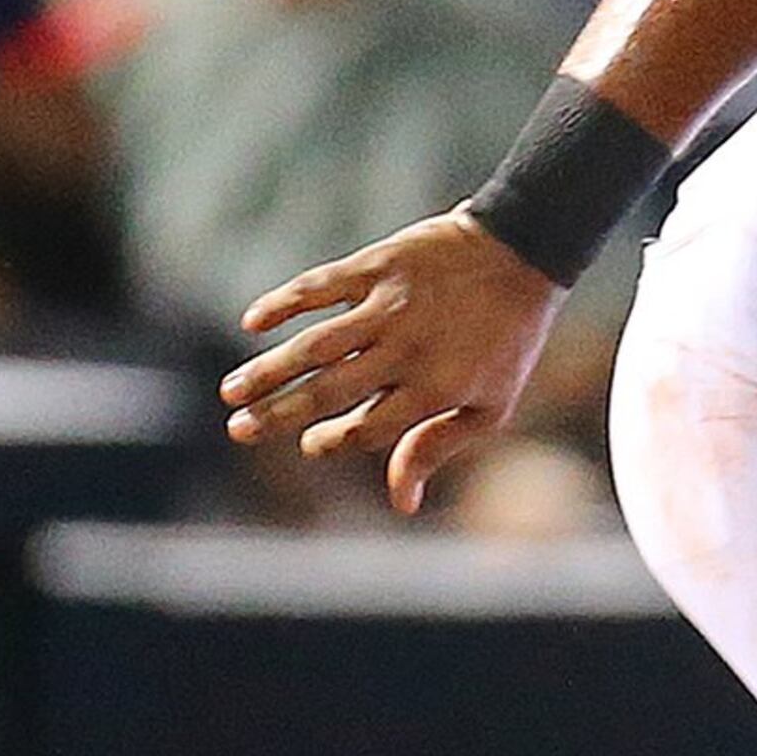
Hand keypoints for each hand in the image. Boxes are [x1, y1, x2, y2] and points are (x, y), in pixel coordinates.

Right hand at [221, 209, 564, 515]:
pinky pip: (320, 286)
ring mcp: (389, 306)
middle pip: (329, 391)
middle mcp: (407, 350)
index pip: (367, 428)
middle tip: (238, 430)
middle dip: (278, 414)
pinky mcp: (377, 265)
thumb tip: (402, 503)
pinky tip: (252, 323)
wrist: (524, 252)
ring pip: (315, 345)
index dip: (332, 442)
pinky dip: (283, 302)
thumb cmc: (507, 337)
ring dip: (268, 369)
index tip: (309, 445)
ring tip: (232, 392)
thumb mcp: (490, 403)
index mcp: (435, 388)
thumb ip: (437, 448)